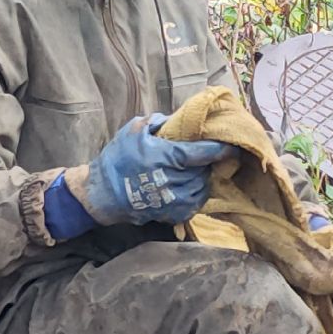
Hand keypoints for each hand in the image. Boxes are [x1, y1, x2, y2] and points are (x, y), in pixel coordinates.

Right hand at [72, 114, 234, 225]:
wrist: (102, 193)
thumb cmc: (117, 159)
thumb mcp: (133, 131)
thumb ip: (157, 121)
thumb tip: (176, 119)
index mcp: (166, 157)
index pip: (202, 153)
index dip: (219, 149)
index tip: (230, 145)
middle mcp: (173, 180)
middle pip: (204, 171)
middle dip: (207, 164)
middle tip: (203, 157)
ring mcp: (173, 200)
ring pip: (202, 188)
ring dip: (202, 179)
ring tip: (194, 172)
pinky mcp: (171, 214)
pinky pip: (194, 204)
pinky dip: (195, 195)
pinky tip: (188, 187)